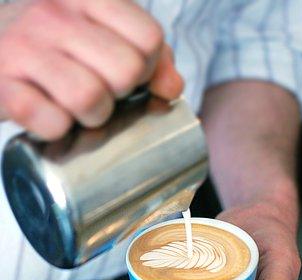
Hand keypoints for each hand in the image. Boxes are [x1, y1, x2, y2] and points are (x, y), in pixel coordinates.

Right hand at [0, 0, 182, 138]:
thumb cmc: (56, 45)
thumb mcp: (102, 35)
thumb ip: (147, 54)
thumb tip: (172, 88)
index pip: (149, 40)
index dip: (146, 69)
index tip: (126, 75)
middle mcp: (54, 16)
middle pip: (125, 72)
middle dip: (120, 94)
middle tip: (101, 92)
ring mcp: (23, 49)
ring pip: (90, 98)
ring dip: (92, 116)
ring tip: (78, 108)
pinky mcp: (2, 86)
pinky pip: (50, 120)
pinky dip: (57, 128)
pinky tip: (51, 118)